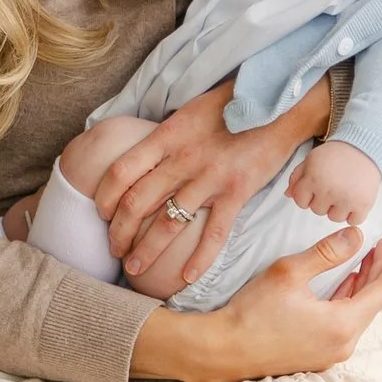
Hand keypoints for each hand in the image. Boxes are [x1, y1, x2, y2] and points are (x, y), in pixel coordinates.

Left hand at [95, 77, 332, 294]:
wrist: (279, 105)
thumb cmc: (232, 105)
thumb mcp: (188, 113)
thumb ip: (165, 138)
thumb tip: (142, 158)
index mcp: (166, 136)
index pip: (121, 171)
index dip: (105, 197)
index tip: (102, 214)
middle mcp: (182, 159)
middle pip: (137, 203)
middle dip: (119, 232)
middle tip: (113, 250)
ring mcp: (209, 178)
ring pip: (167, 224)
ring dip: (146, 251)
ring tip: (134, 269)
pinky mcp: (236, 193)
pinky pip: (214, 234)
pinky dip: (199, 259)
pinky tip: (186, 277)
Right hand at [134, 234, 381, 381]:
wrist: (222, 350)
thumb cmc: (253, 312)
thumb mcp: (289, 272)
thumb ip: (327, 253)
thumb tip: (356, 236)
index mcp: (342, 325)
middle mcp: (342, 344)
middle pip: (372, 302)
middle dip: (379, 270)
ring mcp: (328, 353)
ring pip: (356, 312)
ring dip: (362, 284)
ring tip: (367, 258)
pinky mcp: (314, 354)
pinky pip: (341, 323)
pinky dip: (347, 299)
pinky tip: (344, 283)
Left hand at [287, 139, 379, 225]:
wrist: (364, 148)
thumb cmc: (336, 153)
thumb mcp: (311, 159)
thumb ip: (297, 177)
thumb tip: (288, 195)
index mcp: (313, 179)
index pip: (300, 202)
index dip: (307, 195)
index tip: (317, 187)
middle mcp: (328, 191)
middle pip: (317, 211)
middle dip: (323, 200)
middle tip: (334, 185)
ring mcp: (346, 199)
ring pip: (334, 218)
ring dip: (338, 208)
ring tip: (345, 191)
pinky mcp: (363, 204)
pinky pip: (353, 221)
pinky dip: (355, 213)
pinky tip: (355, 199)